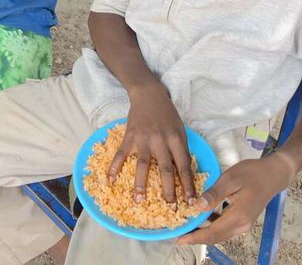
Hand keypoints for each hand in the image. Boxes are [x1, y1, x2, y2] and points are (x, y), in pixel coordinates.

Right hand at [108, 81, 196, 204]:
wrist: (148, 95)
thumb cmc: (167, 114)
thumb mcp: (180, 130)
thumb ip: (181, 150)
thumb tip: (184, 174)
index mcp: (176, 139)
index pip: (184, 166)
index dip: (188, 185)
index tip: (190, 201)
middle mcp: (160, 140)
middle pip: (165, 169)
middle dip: (168, 190)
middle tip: (170, 208)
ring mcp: (143, 139)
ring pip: (143, 165)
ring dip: (141, 184)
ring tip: (139, 201)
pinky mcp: (129, 137)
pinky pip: (121, 155)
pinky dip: (114, 167)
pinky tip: (111, 180)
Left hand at [176, 152, 296, 245]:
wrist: (274, 174)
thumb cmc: (252, 173)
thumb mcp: (230, 179)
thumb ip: (213, 194)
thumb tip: (196, 206)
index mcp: (238, 216)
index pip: (212, 233)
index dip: (194, 237)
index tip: (179, 239)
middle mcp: (241, 225)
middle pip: (215, 237)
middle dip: (196, 238)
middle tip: (179, 234)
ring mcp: (244, 224)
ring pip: (220, 234)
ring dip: (204, 233)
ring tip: (187, 227)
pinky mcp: (244, 220)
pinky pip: (225, 228)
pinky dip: (212, 226)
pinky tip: (203, 218)